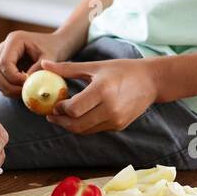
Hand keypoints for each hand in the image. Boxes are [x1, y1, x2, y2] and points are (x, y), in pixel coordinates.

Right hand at [0, 29, 78, 96]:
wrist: (55, 44)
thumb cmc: (54, 48)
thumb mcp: (51, 57)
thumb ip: (39, 69)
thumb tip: (27, 84)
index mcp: (14, 40)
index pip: (4, 63)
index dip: (14, 77)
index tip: (28, 84)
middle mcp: (4, 46)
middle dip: (8, 86)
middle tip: (24, 93)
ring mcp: (1, 55)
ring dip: (7, 89)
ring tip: (24, 92)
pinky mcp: (2, 64)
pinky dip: (8, 88)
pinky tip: (22, 89)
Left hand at [37, 57, 160, 133]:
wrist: (151, 81)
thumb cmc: (122, 69)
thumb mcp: (95, 66)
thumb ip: (67, 68)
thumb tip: (44, 65)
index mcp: (102, 90)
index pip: (73, 109)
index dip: (60, 109)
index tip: (54, 104)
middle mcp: (110, 109)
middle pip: (76, 125)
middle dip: (60, 122)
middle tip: (51, 115)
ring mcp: (115, 120)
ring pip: (85, 130)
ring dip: (70, 126)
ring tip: (62, 116)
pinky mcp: (119, 126)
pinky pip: (95, 129)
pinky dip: (84, 125)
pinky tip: (79, 116)